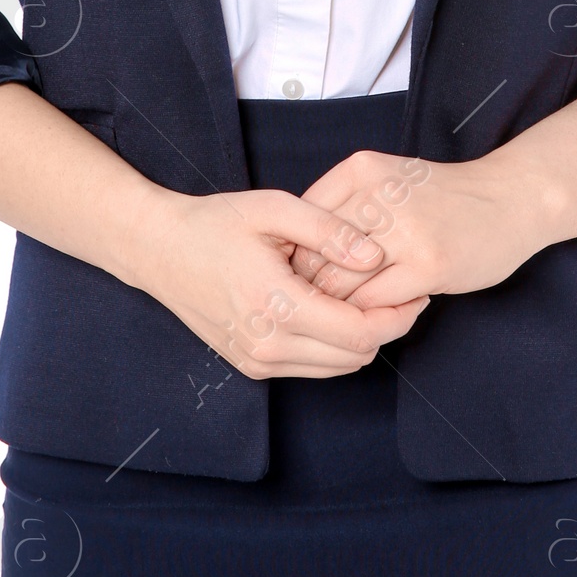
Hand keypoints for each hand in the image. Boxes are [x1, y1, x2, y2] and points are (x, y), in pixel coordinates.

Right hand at [133, 186, 431, 377]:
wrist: (159, 250)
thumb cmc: (216, 222)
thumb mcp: (275, 208)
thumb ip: (330, 231)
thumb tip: (376, 257)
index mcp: (277, 305)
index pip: (360, 333)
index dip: (398, 316)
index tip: (418, 291)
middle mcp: (268, 345)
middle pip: (356, 357)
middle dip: (387, 327)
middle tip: (404, 292)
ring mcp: (258, 360)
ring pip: (338, 368)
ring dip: (362, 339)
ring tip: (372, 298)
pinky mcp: (252, 365)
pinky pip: (312, 368)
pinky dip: (335, 346)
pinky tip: (335, 309)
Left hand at [286, 150, 542, 309]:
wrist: (512, 198)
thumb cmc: (442, 196)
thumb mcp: (387, 180)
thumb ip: (343, 206)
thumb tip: (292, 254)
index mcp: (361, 170)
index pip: (299, 221)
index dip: (294, 256)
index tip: (302, 275)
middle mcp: (378, 194)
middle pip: (312, 254)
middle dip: (310, 286)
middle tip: (319, 302)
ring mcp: (404, 231)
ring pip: (339, 283)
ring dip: (340, 304)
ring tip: (353, 307)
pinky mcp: (428, 265)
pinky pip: (374, 301)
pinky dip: (371, 313)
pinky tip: (387, 306)